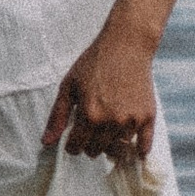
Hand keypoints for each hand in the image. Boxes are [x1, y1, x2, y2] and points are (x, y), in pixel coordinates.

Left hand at [43, 15, 157, 169]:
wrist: (126, 44)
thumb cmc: (94, 62)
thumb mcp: (69, 85)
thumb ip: (57, 116)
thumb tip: (46, 143)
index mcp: (89, 115)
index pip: (76, 148)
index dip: (71, 144)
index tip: (74, 136)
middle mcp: (111, 122)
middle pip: (95, 151)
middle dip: (89, 144)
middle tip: (91, 129)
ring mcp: (131, 120)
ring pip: (117, 149)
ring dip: (110, 143)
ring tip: (107, 128)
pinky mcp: (148, 117)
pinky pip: (144, 146)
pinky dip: (138, 150)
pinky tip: (132, 147)